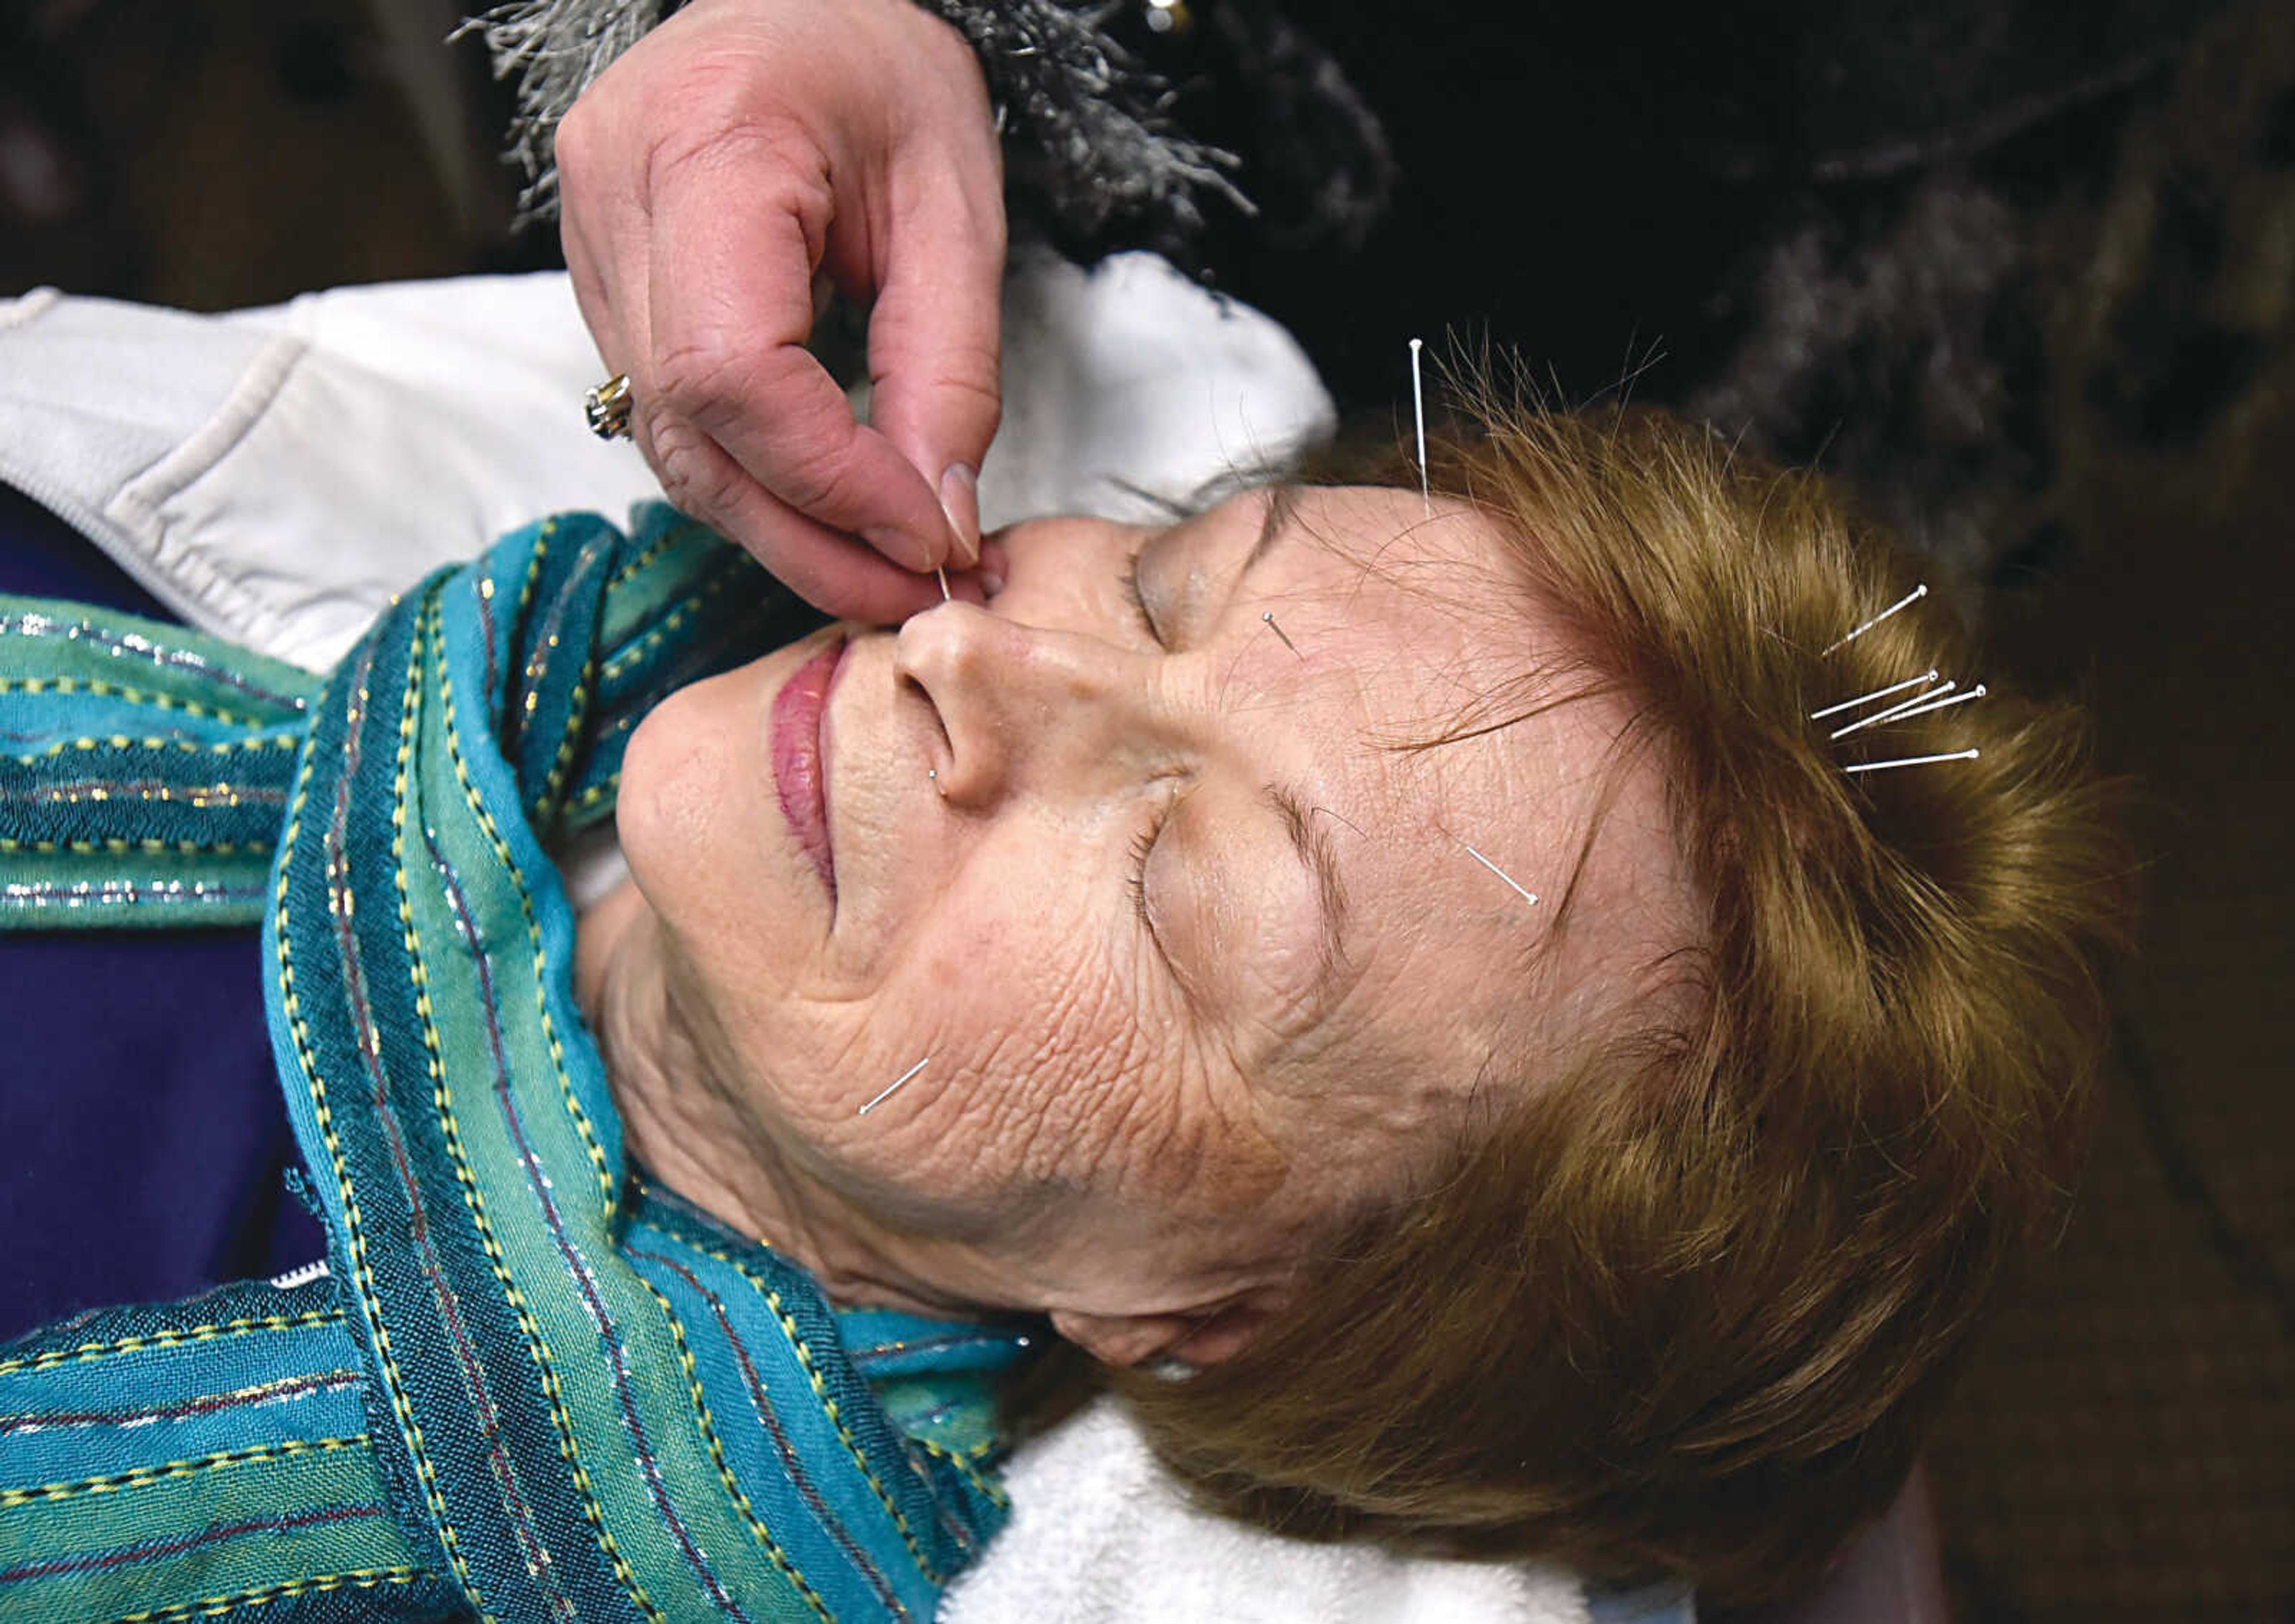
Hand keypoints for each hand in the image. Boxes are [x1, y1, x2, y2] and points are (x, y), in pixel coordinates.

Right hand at [556, 0, 1005, 620]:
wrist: (802, 1)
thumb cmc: (878, 71)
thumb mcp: (956, 205)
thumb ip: (949, 371)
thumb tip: (938, 519)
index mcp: (707, 143)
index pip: (734, 371)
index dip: (832, 482)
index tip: (928, 537)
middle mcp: (615, 195)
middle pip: (690, 430)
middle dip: (809, 537)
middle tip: (913, 591)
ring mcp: (589, 244)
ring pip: (670, 443)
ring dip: (781, 528)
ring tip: (883, 568)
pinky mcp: (603, 283)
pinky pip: (669, 416)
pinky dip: (752, 480)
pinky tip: (826, 511)